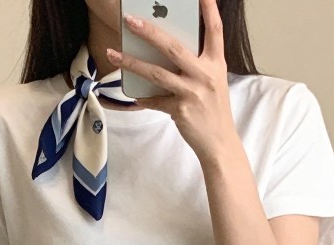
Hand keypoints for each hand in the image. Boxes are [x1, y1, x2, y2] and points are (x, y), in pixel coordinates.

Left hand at [107, 0, 237, 164]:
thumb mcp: (213, 81)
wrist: (219, 143)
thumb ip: (197, 64)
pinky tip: (135, 95)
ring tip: (114, 54)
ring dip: (132, 63)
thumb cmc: (214, 110)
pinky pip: (156, 100)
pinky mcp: (181, 110)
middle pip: (173, 47)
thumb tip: (168, 49)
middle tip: (130, 20)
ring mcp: (192, 92)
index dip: (209, 9)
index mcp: (216, 63)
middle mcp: (205, 75)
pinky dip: (145, 98)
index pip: (215, 29)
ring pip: (157, 72)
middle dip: (149, 32)